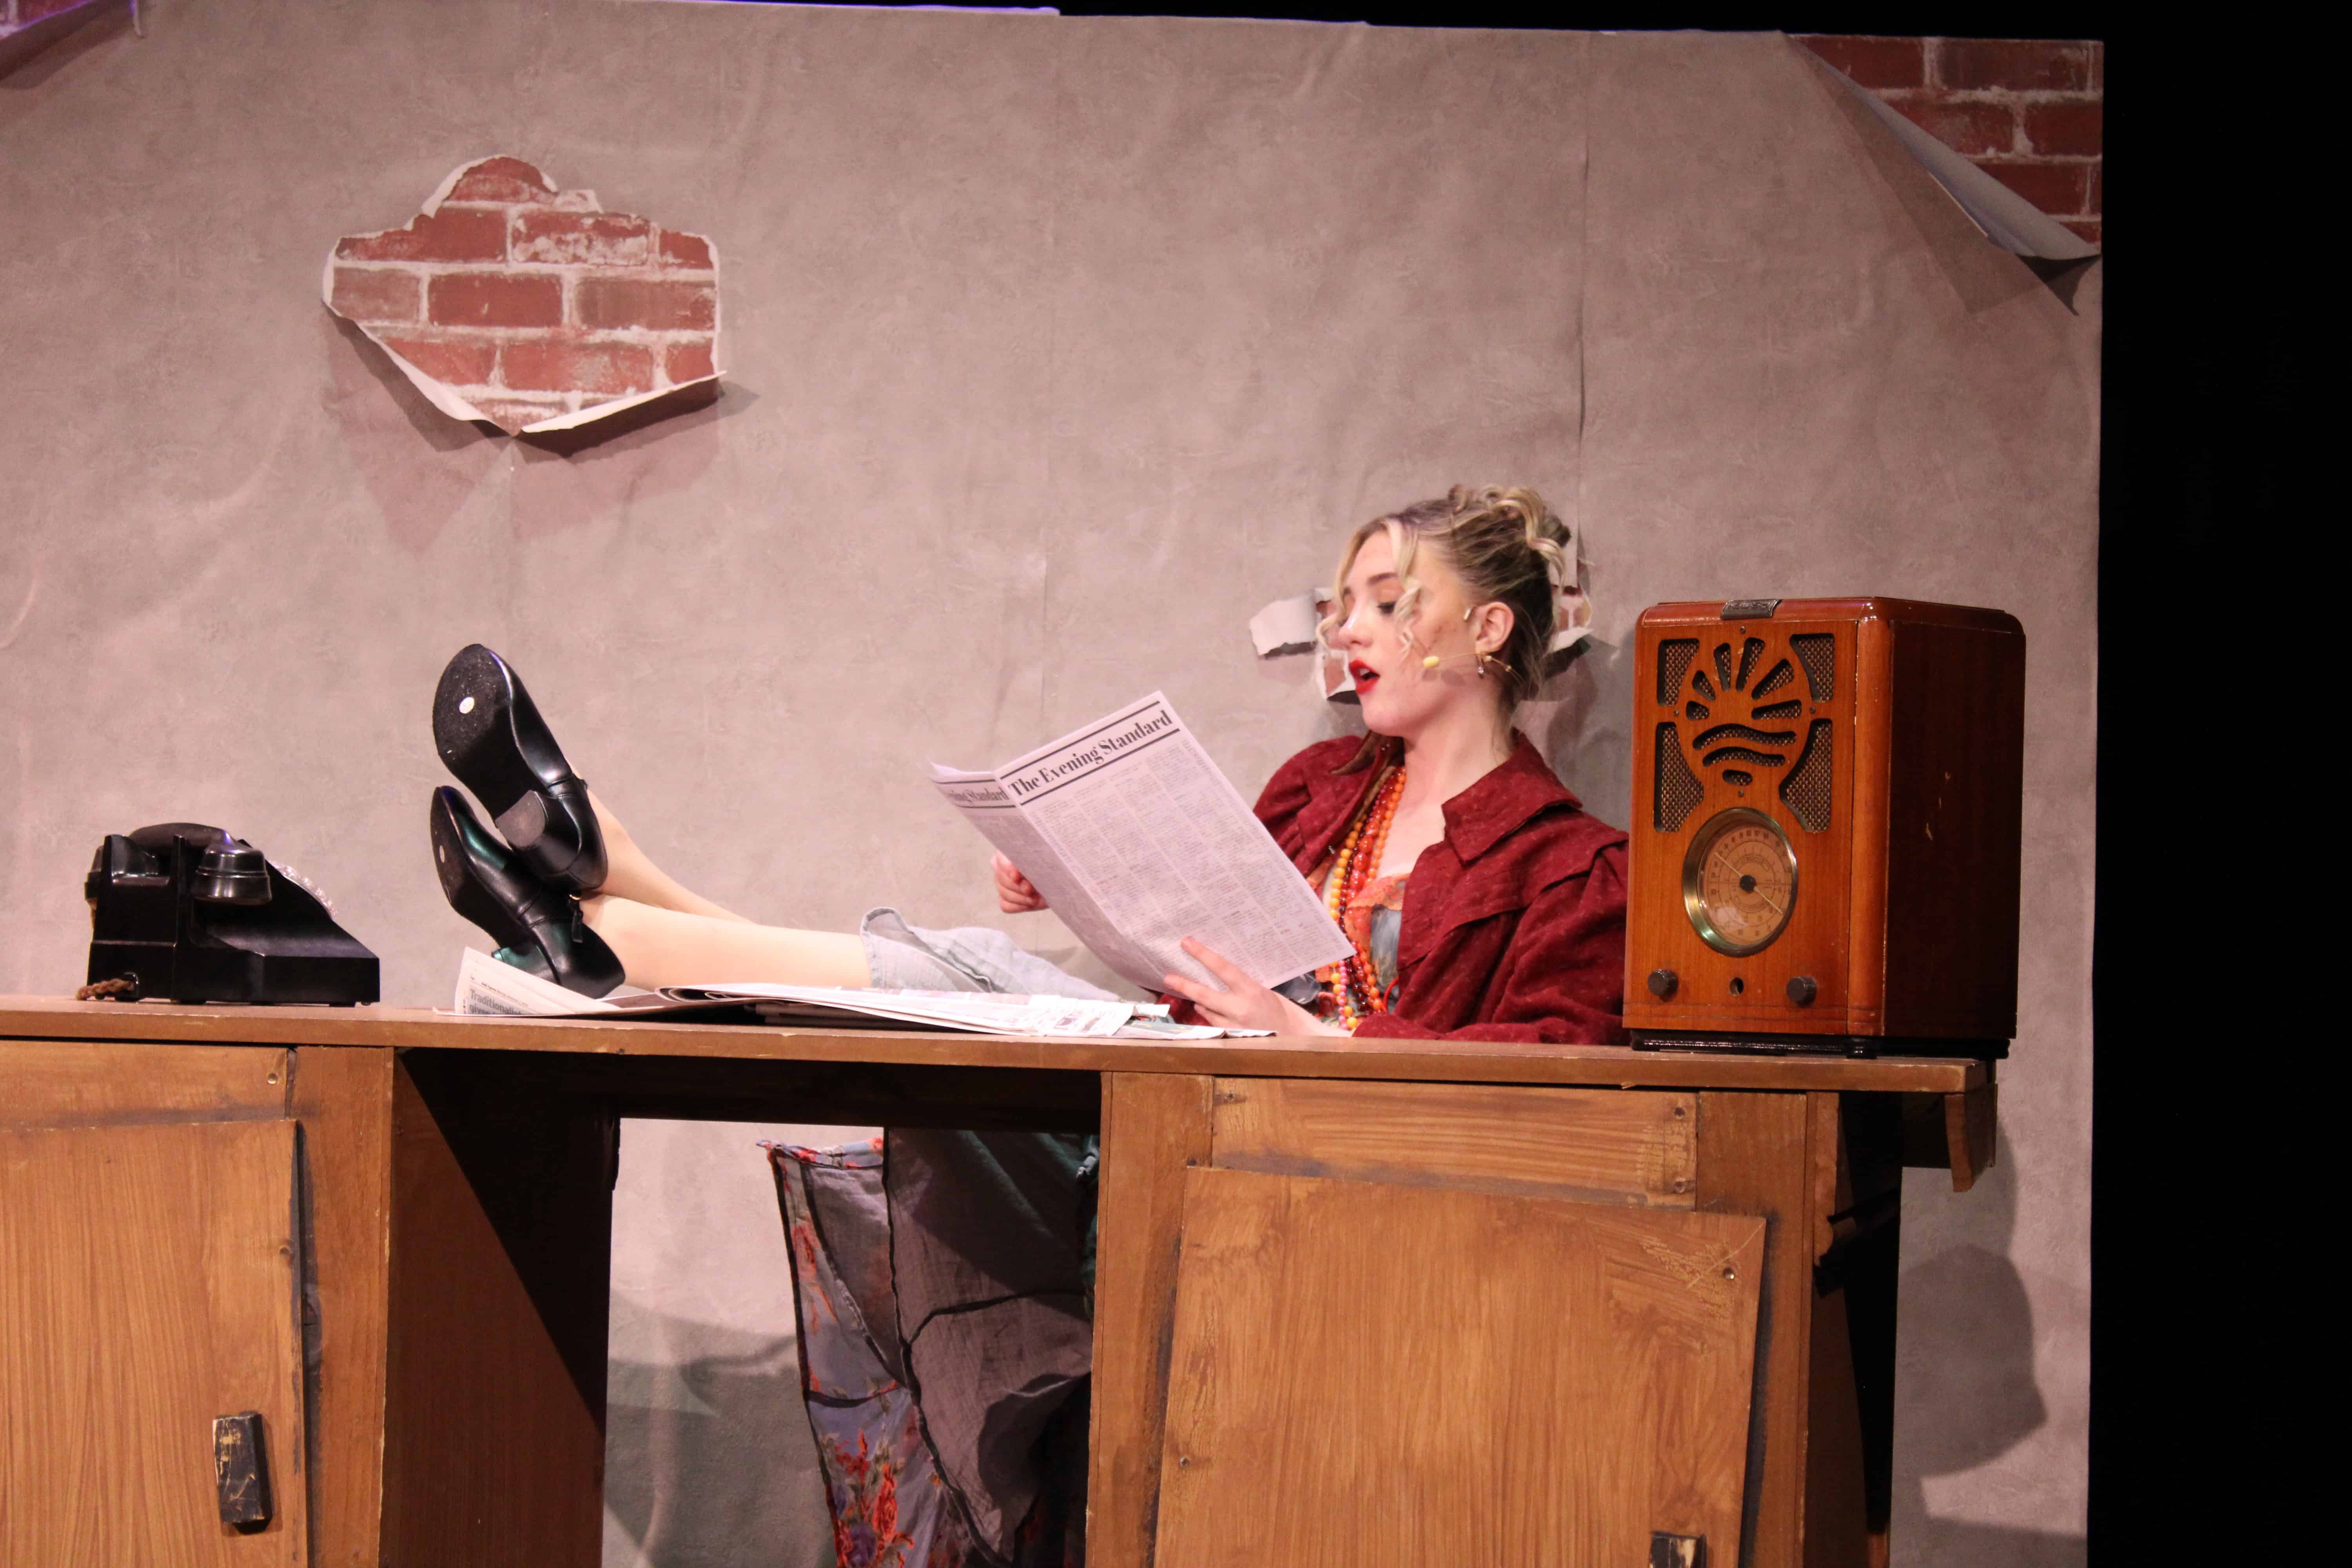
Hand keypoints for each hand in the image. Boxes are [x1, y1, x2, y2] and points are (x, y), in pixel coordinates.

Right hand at [993, 853, 1047, 913]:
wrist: (1057, 879)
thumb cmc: (1051, 865)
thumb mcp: (1046, 859)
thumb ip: (1035, 861)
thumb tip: (1026, 874)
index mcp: (1008, 853)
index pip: (1000, 859)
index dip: (1008, 868)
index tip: (1017, 876)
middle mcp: (1001, 868)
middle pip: (1001, 878)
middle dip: (1017, 886)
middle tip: (1030, 889)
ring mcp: (1001, 885)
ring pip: (1004, 892)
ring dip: (1021, 897)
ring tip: (1035, 898)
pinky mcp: (1005, 899)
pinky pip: (1006, 905)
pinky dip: (1020, 905)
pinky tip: (1031, 903)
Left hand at [1162, 938, 1347, 1035]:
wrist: (1296, 1038)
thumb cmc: (1282, 1011)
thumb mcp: (1264, 991)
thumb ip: (1242, 986)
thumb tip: (1220, 976)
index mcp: (1252, 990)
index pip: (1223, 968)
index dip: (1203, 955)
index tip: (1186, 942)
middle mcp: (1240, 1009)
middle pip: (1205, 994)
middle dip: (1184, 985)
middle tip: (1168, 977)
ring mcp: (1235, 1026)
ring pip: (1207, 1011)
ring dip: (1200, 1002)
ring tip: (1193, 993)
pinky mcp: (1232, 1039)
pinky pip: (1214, 1025)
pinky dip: (1210, 1016)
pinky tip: (1209, 1011)